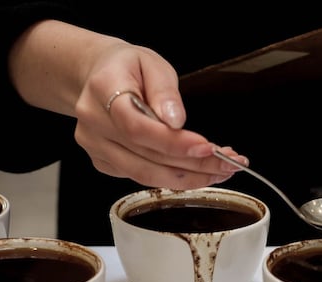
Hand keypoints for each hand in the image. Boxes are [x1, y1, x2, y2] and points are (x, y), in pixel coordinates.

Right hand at [9, 21, 246, 188]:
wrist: (97, 76)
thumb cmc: (128, 67)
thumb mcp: (151, 63)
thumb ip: (164, 91)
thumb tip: (176, 121)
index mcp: (103, 89)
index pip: (137, 126)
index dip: (173, 143)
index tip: (207, 147)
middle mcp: (93, 123)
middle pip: (145, 156)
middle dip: (193, 164)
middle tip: (228, 163)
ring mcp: (95, 146)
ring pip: (144, 174)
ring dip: (188, 177)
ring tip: (220, 171)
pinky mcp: (103, 162)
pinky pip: (141, 177)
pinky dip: (173, 177)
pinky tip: (199, 169)